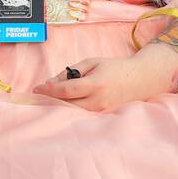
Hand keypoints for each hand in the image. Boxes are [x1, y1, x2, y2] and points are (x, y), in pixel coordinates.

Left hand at [33, 45, 176, 111]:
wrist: (141, 79)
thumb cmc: (115, 67)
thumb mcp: (93, 62)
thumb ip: (72, 71)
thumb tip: (52, 82)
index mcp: (96, 84)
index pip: (67, 90)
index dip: (49, 91)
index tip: (36, 89)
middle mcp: (98, 101)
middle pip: (67, 105)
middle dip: (51, 100)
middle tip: (37, 96)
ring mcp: (101, 111)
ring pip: (73, 112)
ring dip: (59, 106)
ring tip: (48, 99)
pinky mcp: (103, 116)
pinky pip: (82, 114)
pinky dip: (70, 109)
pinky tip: (63, 104)